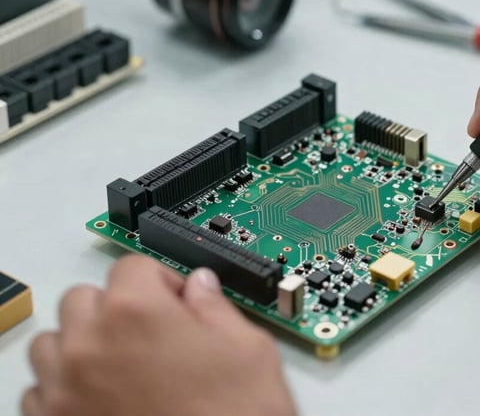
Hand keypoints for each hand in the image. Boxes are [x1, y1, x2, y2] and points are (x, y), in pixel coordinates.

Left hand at [23, 255, 296, 415]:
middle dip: (117, 307)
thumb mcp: (249, 351)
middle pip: (83, 299)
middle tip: (152, 333)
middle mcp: (89, 347)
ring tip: (121, 366)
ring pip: (53, 344)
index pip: (132, 267)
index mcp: (137, 313)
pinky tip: (104, 400)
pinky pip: (41, 393)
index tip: (177, 302)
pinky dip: (65, 389)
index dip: (161, 282)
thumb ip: (216, 307)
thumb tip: (200, 287)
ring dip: (82, 344)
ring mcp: (65, 393)